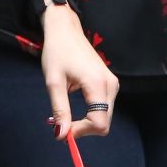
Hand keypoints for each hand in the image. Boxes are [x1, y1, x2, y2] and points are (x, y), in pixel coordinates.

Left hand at [40, 1, 118, 139]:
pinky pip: (103, 107)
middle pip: (104, 122)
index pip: (99, 122)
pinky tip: (75, 105)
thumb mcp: (53, 82)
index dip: (81, 131)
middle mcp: (111, 85)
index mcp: (98, 84)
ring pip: (104, 117)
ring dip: (86, 121)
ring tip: (66, 113)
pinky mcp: (109, 83)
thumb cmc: (57, 52)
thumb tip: (62, 136)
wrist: (65, 30)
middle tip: (61, 123)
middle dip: (83, 128)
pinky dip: (90, 113)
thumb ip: (60, 110)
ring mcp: (113, 84)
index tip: (62, 130)